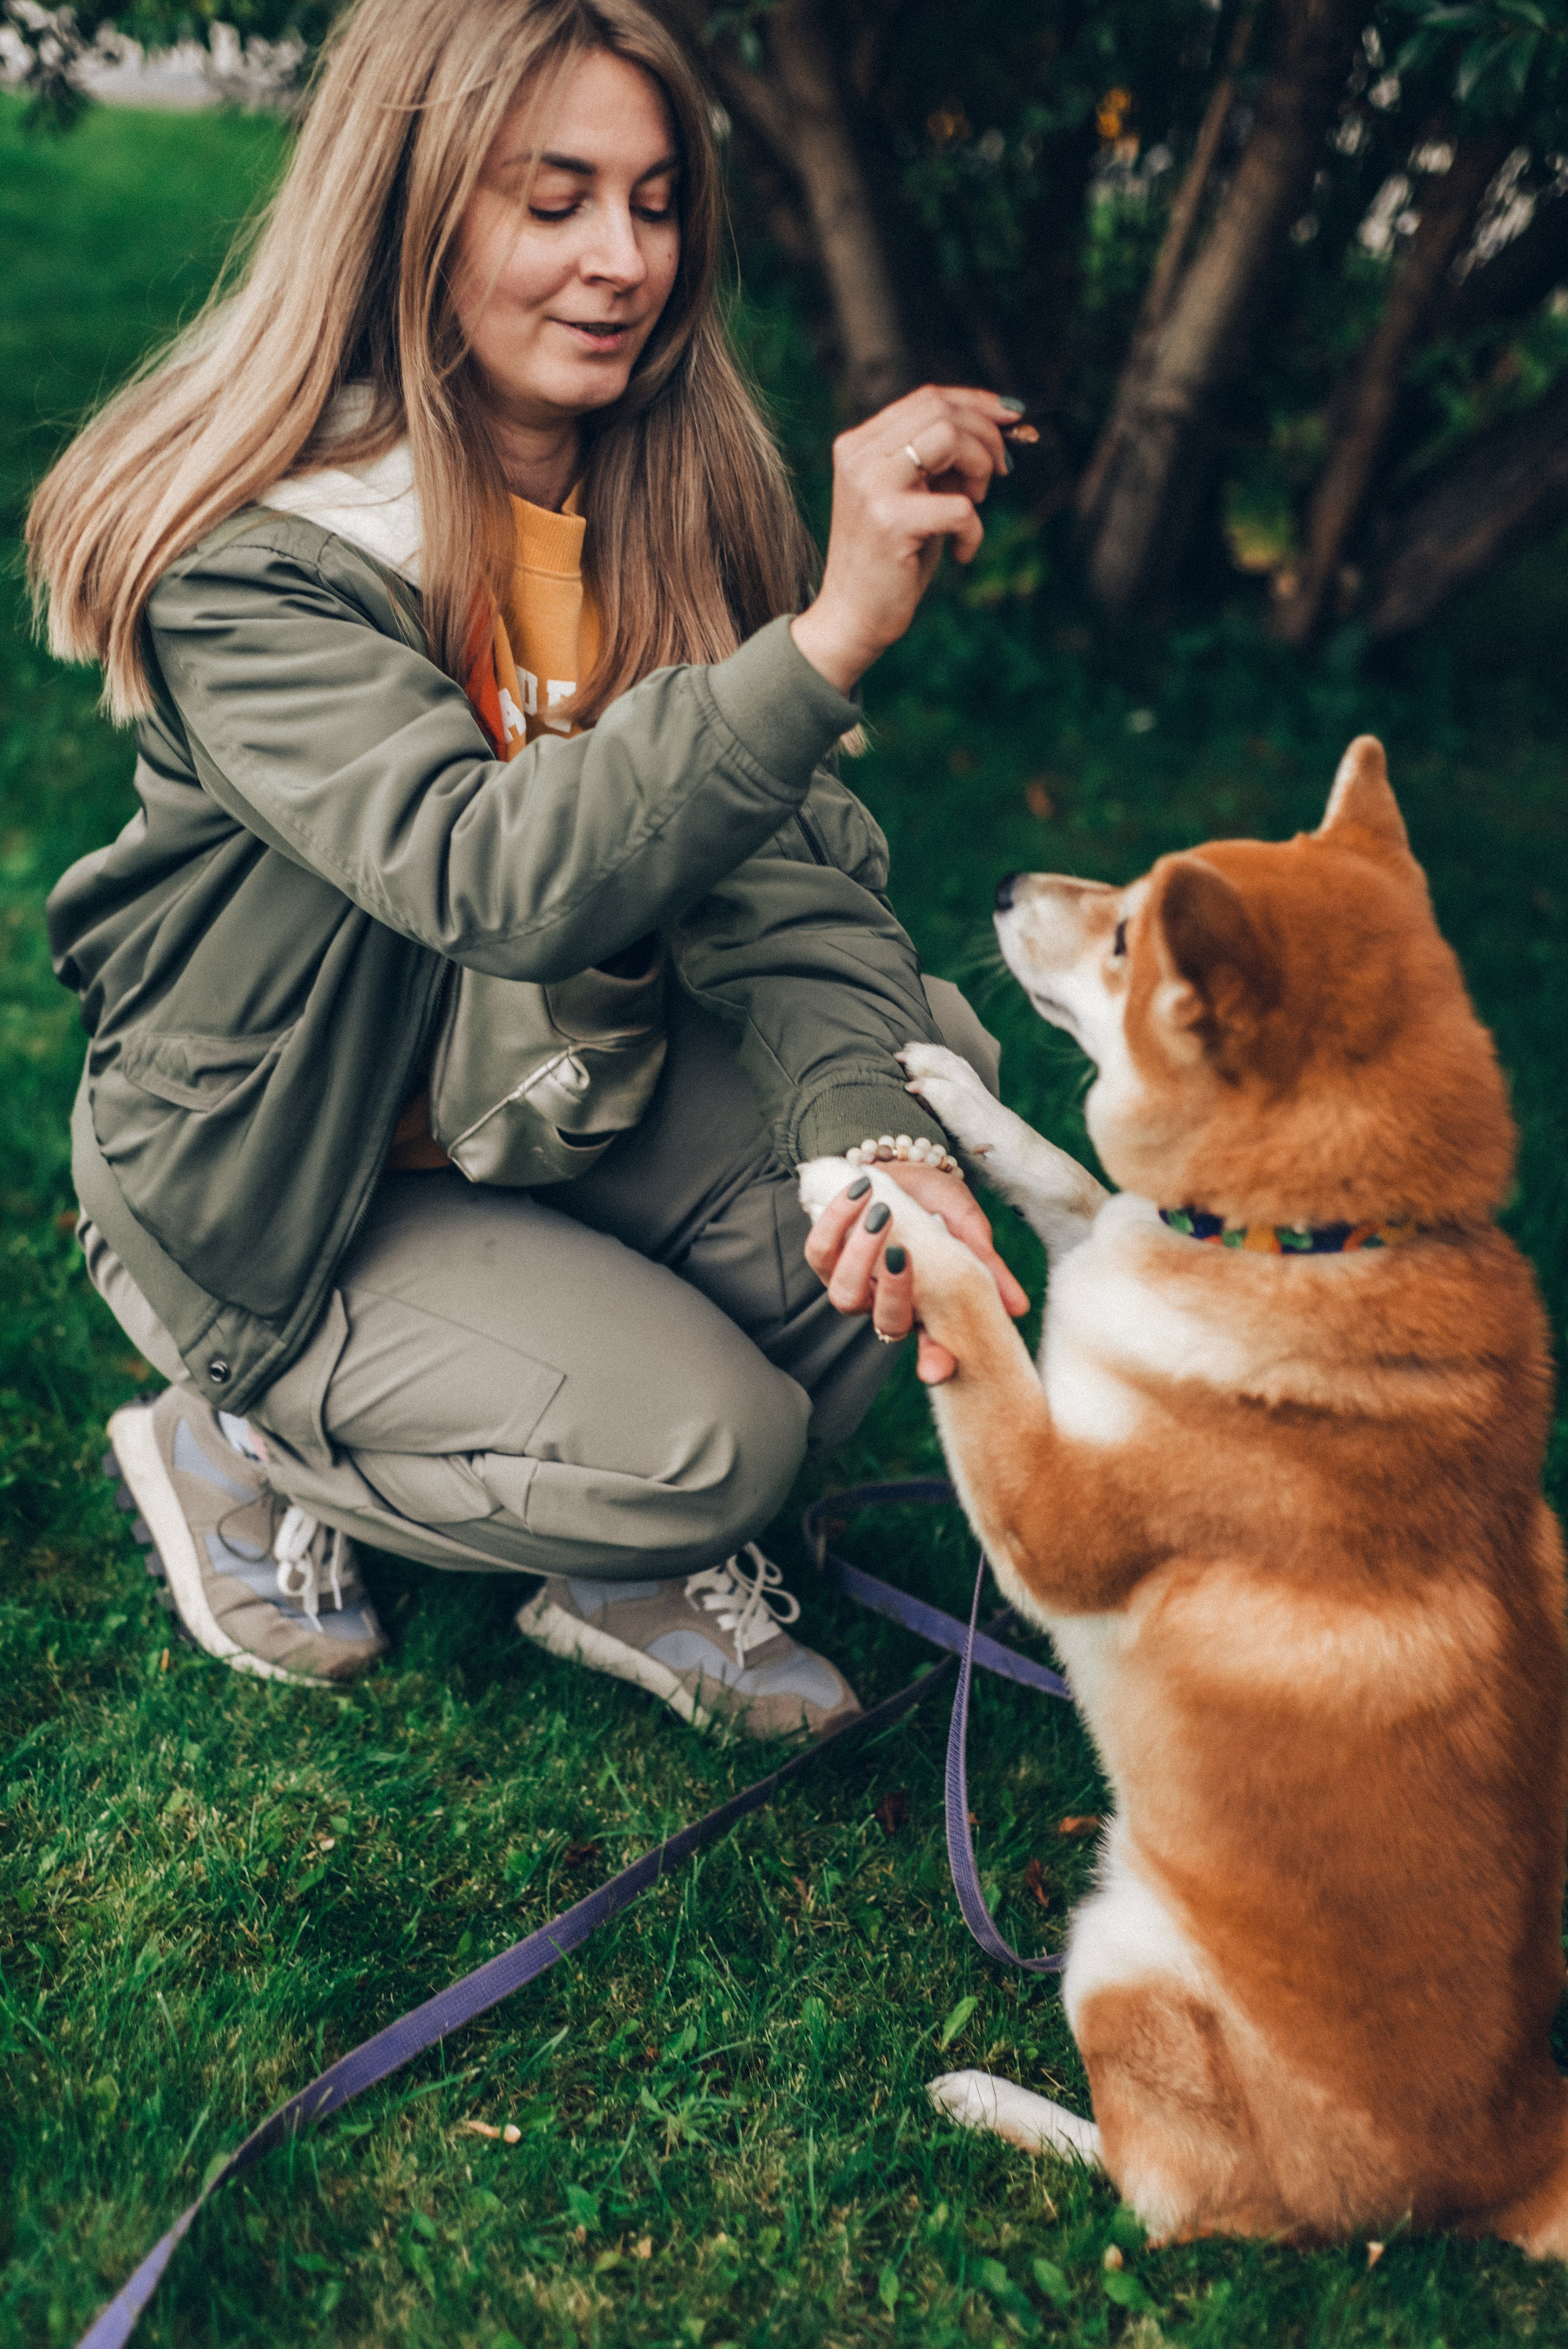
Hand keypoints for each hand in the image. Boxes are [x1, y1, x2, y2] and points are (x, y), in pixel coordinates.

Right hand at [790, 386, 1016, 695]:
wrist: (852, 617)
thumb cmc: (891, 559)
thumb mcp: (914, 496)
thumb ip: (940, 461)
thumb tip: (998, 426)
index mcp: (859, 444)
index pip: (927, 398)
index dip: (977, 402)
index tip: (1013, 417)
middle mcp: (859, 457)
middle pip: (941, 410)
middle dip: (986, 435)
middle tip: (999, 472)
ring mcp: (871, 486)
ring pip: (949, 437)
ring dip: (980, 466)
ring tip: (976, 502)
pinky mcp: (890, 522)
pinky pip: (959, 505)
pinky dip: (974, 529)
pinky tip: (962, 551)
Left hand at [803, 1161, 1028, 1385]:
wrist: (902, 1167)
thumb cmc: (938, 1204)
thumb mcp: (969, 1231)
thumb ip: (988, 1267)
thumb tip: (1019, 1308)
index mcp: (925, 1310)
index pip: (932, 1348)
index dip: (934, 1361)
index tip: (936, 1369)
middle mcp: (886, 1305)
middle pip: (884, 1322)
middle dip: (892, 1292)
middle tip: (902, 1252)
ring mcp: (853, 1283)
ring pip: (844, 1291)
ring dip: (859, 1253)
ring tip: (881, 1212)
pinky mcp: (825, 1255)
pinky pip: (820, 1250)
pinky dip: (837, 1220)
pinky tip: (861, 1192)